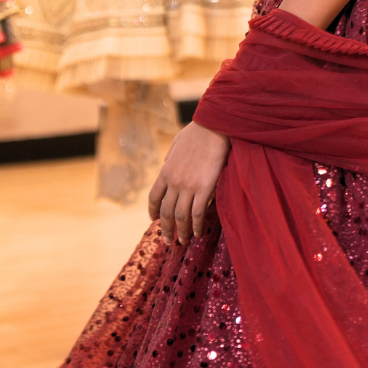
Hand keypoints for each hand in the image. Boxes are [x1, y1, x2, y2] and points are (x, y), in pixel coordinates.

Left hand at [147, 121, 229, 244]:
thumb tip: (168, 165)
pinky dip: (197, 225)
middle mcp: (173, 181)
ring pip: (180, 216)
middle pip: (165, 212)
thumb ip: (171, 158)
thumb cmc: (198, 132)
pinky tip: (198, 233)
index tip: (154, 220)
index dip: (153, 211)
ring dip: (181, 231)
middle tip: (168, 241)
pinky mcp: (204, 188)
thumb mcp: (176, 144)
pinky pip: (197, 213)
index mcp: (165, 170)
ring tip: (184, 241)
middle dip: (165, 228)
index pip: (154, 197)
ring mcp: (188, 186)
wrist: (213, 126)